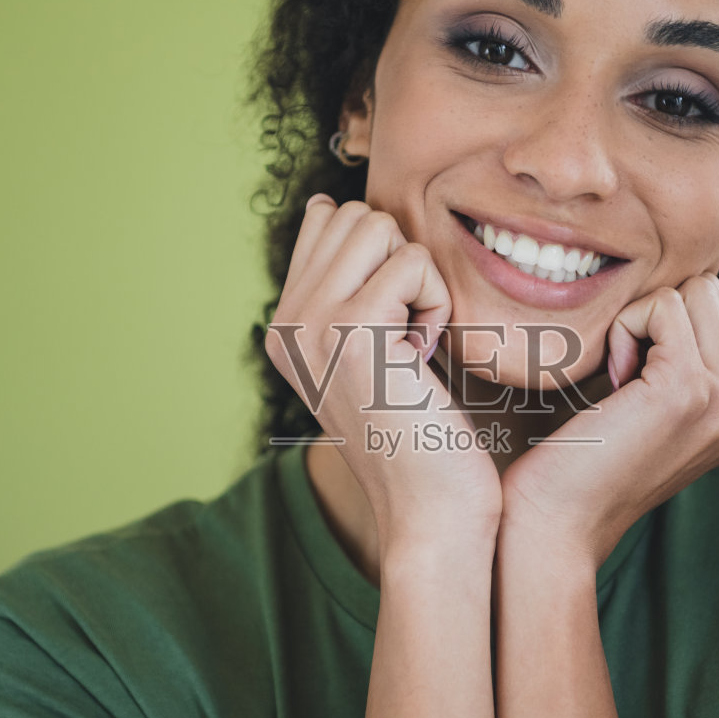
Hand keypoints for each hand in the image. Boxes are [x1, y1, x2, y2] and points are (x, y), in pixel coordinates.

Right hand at [264, 194, 502, 553]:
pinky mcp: (351, 330)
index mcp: (282, 325)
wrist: (428, 511)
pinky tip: (424, 356)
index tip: (393, 325)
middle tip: (407, 335)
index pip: (326, 220)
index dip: (382, 256)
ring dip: (418, 280)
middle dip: (401, 262)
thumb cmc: (421, 434)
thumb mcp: (367, 352)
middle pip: (355, 215)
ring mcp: (309, 324)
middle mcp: (284, 322)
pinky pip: (412, 262)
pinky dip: (436, 304)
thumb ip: (345, 286)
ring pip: (379, 226)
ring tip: (413, 343)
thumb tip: (330, 207)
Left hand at [498, 274, 718, 569]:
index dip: (670, 329)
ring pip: (696, 292)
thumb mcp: (659, 406)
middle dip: (659, 320)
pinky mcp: (689, 386)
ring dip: (641, 323)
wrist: (560, 520)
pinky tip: (612, 381)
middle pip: (715, 294)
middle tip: (626, 379)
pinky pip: (663, 305)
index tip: (639, 383)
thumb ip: (702, 357)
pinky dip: (624, 329)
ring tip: (621, 382)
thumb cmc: (588, 461)